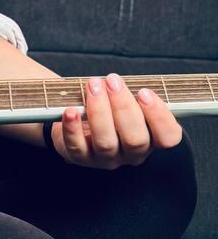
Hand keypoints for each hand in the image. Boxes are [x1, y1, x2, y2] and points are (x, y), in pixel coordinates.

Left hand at [48, 73, 183, 169]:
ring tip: (93, 86)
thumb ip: (132, 93)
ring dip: (99, 111)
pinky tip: (70, 110)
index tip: (144, 92)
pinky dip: (73, 128)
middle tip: (112, 80)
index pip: (168, 137)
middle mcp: (131, 154)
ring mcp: (105, 159)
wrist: (77, 120)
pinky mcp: (80, 158)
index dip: (160, 116)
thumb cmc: (108, 107)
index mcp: (151, 139)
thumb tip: (125, 79)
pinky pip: (76, 146)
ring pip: (106, 142)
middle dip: (124, 106)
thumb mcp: (125, 100)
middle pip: (135, 139)